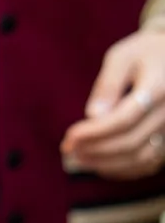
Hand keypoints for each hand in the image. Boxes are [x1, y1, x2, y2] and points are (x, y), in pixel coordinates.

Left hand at [61, 28, 164, 180]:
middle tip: (68, 149)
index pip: (124, 120)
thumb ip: (107, 85)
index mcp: (157, 88)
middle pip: (131, 142)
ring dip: (107, 163)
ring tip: (79, 159)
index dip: (94, 133)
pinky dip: (125, 170)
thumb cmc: (145, 52)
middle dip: (95, 149)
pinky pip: (150, 162)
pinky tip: (101, 166)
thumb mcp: (122, 57)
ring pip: (141, 157)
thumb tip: (93, 116)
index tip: (69, 137)